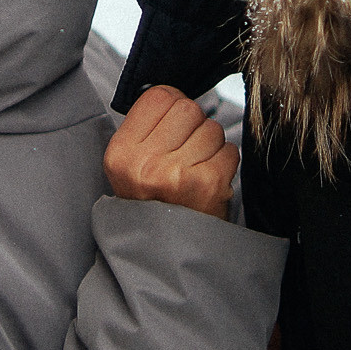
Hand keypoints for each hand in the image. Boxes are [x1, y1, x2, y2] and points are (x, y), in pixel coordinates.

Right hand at [105, 85, 236, 220]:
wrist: (168, 257)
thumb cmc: (153, 204)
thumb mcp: (130, 168)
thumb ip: (146, 128)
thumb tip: (175, 93)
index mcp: (121, 154)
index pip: (158, 96)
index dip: (172, 106)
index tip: (173, 126)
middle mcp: (145, 164)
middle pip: (188, 108)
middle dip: (194, 127)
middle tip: (185, 155)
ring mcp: (178, 174)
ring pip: (212, 129)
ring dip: (211, 147)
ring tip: (196, 172)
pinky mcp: (209, 184)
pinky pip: (229, 150)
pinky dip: (225, 163)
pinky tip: (210, 182)